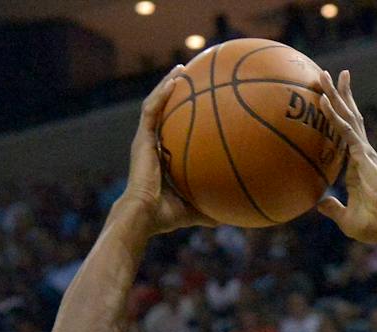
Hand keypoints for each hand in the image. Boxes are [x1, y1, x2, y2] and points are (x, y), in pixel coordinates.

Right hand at [122, 70, 205, 236]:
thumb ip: (212, 207)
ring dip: (167, 85)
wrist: (144, 215)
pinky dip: (162, 94)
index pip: (172, 131)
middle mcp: (151, 145)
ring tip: (182, 69)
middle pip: (163, 112)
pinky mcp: (141, 139)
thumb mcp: (195, 209)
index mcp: (161, 158)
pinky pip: (152, 110)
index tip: (198, 105)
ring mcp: (145, 141)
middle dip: (175, 93)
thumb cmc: (166, 216)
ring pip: (155, 105)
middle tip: (191, 78)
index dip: (182, 117)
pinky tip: (175, 80)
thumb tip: (235, 215)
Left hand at [309, 69, 376, 243]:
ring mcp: (363, 151)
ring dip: (335, 94)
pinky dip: (333, 114)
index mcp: (356, 164)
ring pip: (347, 115)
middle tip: (328, 75)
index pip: (344, 134)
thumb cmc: (374, 225)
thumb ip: (333, 208)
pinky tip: (322, 100)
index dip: (337, 117)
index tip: (328, 102)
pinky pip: (344, 129)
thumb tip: (319, 204)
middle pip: (348, 116)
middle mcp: (361, 152)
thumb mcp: (346, 217)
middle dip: (339, 94)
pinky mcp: (363, 154)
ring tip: (324, 75)